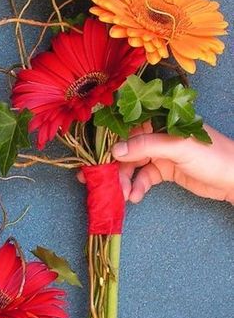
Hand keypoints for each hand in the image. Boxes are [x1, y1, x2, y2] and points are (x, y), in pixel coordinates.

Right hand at [111, 123, 233, 202]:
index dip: (111, 140)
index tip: (96, 155)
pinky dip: (137, 187)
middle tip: (102, 182)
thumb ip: (146, 146)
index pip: (129, 126)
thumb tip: (116, 150)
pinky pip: (144, 178)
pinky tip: (135, 196)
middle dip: (115, 166)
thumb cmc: (211, 155)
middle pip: (128, 148)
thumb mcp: (177, 147)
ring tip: (123, 195)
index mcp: (162, 120)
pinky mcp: (164, 170)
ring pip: (133, 165)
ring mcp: (161, 153)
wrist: (233, 178)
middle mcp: (158, 134)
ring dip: (125, 180)